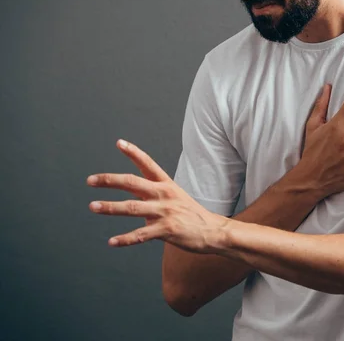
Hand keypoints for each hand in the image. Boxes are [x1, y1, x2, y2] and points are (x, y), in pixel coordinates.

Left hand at [87, 140, 226, 250]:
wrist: (213, 231)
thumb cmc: (192, 215)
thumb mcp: (175, 198)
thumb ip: (152, 197)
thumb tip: (133, 202)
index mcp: (166, 185)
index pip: (148, 164)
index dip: (133, 152)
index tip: (119, 143)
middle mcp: (164, 195)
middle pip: (132, 182)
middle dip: (109, 180)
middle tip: (90, 180)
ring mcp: (165, 212)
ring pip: (132, 207)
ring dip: (110, 207)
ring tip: (93, 206)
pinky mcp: (167, 230)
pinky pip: (141, 234)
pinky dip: (125, 239)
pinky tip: (112, 241)